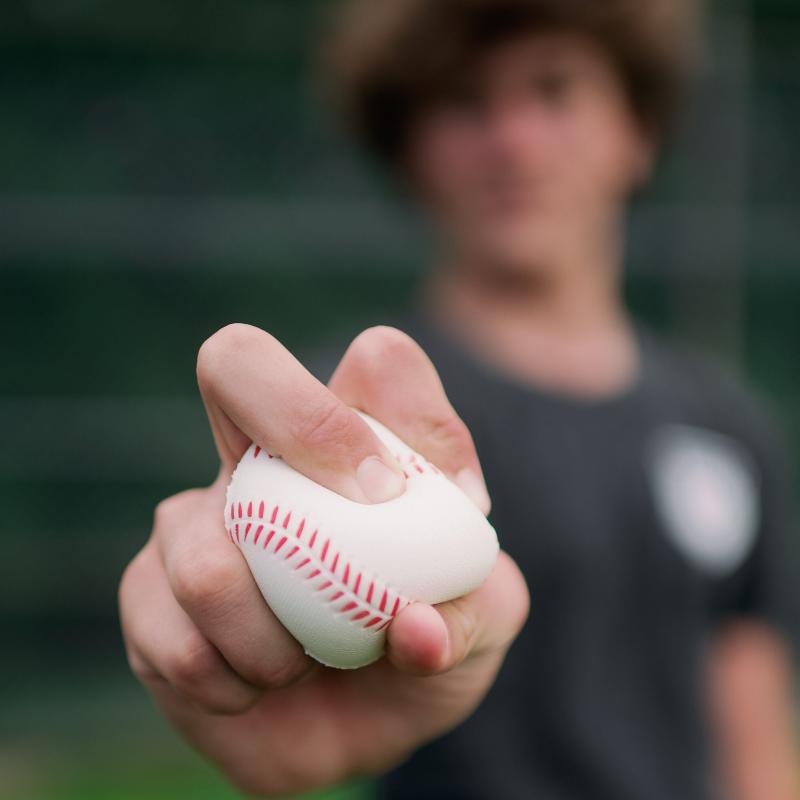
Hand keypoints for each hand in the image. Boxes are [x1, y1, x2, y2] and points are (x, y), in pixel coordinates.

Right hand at [119, 324, 528, 796]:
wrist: (360, 724)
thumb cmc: (426, 647)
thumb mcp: (481, 627)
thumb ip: (469, 614)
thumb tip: (412, 626)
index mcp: (356, 441)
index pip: (381, 363)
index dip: (411, 414)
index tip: (429, 501)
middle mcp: (265, 456)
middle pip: (237, 360)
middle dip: (297, 426)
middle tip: (337, 547)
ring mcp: (195, 515)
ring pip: (206, 557)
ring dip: (270, 644)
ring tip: (298, 664)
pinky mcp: (147, 587)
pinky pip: (173, 638)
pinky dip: (230, 687)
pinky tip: (251, 688)